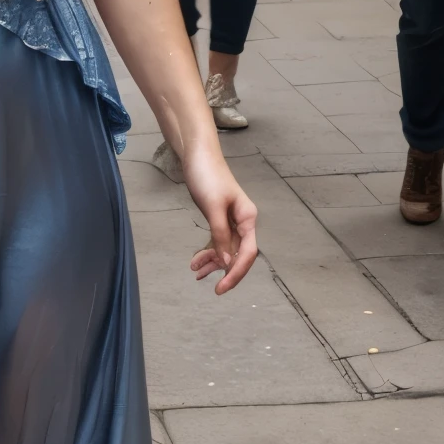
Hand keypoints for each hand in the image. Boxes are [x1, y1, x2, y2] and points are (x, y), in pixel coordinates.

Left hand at [182, 145, 258, 294]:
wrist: (196, 154)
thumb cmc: (207, 177)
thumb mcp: (213, 207)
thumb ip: (221, 235)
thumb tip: (228, 262)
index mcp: (248, 218)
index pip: (248, 253)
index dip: (237, 272)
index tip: (222, 287)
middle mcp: (243, 221)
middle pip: (238, 254)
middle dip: (225, 271)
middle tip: (213, 288)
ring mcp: (230, 220)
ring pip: (225, 249)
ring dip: (213, 263)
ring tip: (196, 272)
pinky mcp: (217, 217)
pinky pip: (216, 241)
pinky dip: (207, 252)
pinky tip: (195, 262)